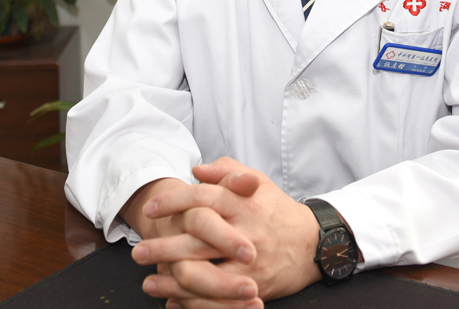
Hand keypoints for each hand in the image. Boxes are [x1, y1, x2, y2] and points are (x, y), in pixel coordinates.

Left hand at [132, 157, 320, 307]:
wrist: (312, 243)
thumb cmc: (276, 210)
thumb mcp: (258, 181)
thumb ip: (227, 171)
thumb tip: (196, 170)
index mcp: (245, 201)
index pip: (204, 197)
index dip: (175, 201)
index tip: (152, 208)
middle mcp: (246, 230)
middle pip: (198, 238)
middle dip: (164, 245)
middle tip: (138, 250)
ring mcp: (250, 262)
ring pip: (204, 273)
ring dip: (172, 278)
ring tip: (147, 280)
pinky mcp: (253, 288)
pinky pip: (217, 299)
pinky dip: (192, 302)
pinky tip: (172, 300)